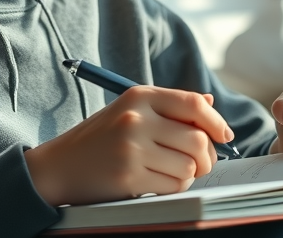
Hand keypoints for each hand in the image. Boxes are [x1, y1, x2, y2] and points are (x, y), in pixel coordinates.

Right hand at [24, 86, 232, 205]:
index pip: (193, 104)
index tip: (224, 135)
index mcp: (139, 96)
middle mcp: (136, 118)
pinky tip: (157, 181)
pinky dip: (174, 187)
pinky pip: (174, 185)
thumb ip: (169, 107)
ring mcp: (132, 147)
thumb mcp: (130, 112)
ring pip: (190, 165)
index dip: (216, 121)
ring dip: (189, 173)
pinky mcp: (129, 176)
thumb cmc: (100, 139)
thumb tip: (210, 106)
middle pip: (198, 138)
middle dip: (208, 156)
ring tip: (172, 171)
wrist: (58, 166)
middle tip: (201, 162)